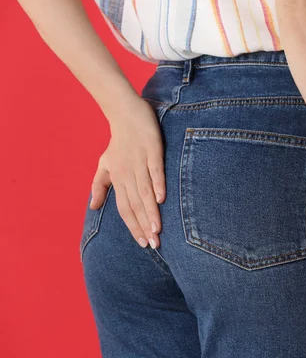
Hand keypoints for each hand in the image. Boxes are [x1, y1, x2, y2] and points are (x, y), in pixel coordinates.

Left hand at [88, 95, 165, 248]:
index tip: (142, 243)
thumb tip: (93, 207)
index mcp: (117, 179)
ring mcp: (140, 162)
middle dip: (143, 226)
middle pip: (134, 204)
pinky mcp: (152, 150)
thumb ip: (99, 186)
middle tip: (154, 244)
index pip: (124, 208)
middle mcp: (127, 173)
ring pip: (144, 192)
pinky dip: (157, 184)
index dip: (132, 226)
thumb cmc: (118, 142)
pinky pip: (155, 170)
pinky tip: (161, 199)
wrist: (125, 113)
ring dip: (150, 212)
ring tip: (158, 230)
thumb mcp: (104, 165)